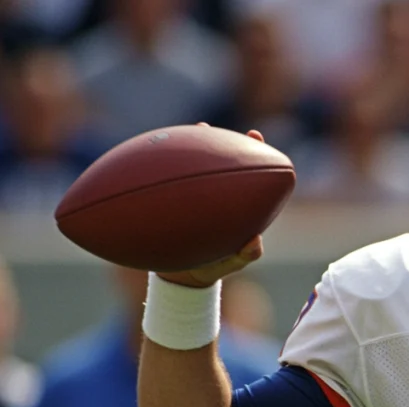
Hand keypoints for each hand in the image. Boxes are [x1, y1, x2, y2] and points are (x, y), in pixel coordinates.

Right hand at [156, 125, 265, 287]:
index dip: (251, 152)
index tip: (253, 135)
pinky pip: (164, 182)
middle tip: (208, 125)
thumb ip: (245, 255)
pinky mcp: (168, 201)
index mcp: (233, 203)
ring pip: (189, 165)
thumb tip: (255, 241)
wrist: (181, 276)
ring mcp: (189, 195)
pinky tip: (150, 157)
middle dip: (215, 139)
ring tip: (183, 130)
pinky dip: (159, 171)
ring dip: (186, 146)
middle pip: (216, 160)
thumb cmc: (212, 267)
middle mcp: (212, 193)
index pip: (245, 172)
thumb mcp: (231, 264)